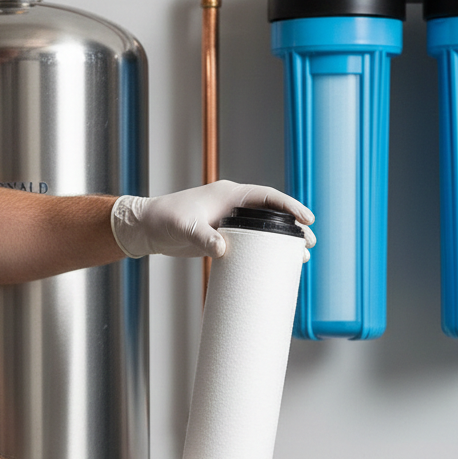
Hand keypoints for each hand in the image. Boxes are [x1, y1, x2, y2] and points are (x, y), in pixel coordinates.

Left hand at [110, 180, 315, 258]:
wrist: (148, 229)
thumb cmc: (164, 220)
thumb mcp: (184, 228)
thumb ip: (203, 237)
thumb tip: (223, 249)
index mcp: (229, 195)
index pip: (267, 198)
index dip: (289, 206)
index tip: (307, 218)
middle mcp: (233, 205)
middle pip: (271, 213)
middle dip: (293, 227)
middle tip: (310, 243)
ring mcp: (230, 221)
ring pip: (265, 228)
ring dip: (283, 240)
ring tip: (302, 256)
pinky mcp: (224, 236)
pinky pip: (252, 241)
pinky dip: (266, 250)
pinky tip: (276, 263)